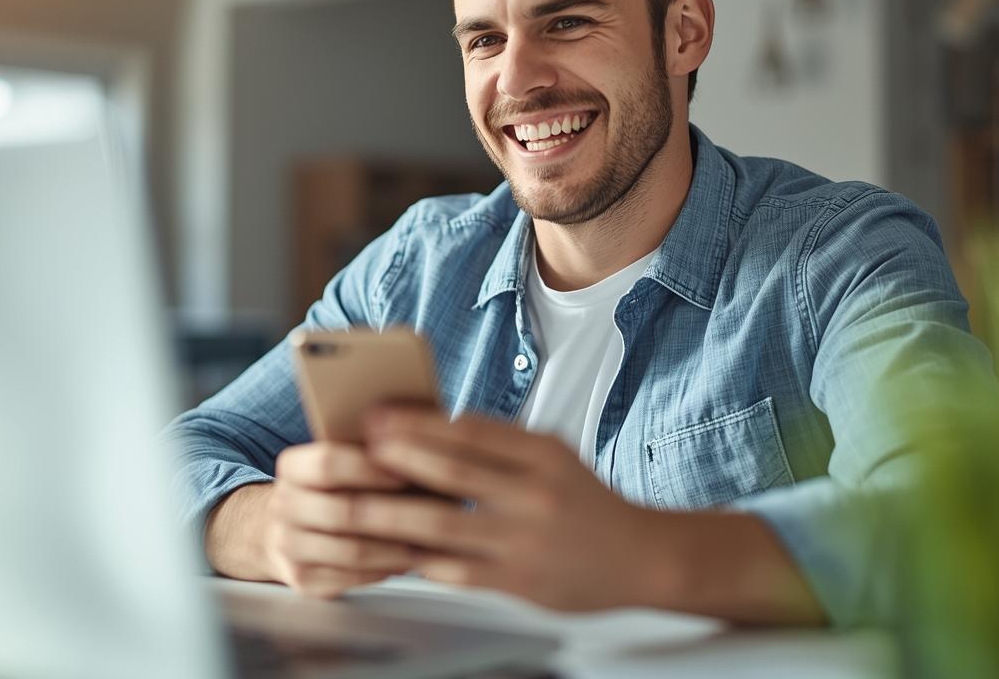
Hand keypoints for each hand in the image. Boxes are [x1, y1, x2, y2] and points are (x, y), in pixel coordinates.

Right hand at [214, 441, 421, 598]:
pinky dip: (384, 570)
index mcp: (292, 467)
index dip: (369, 468)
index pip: (327, 463)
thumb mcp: (343, 459)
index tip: (407, 471)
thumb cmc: (333, 489)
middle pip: (342, 511)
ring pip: (351, 551)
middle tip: (432, 515)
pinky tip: (406, 560)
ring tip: (427, 540)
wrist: (282, 529)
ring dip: (395, 548)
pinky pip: (350, 579)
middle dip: (392, 514)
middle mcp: (283, 506)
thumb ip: (374, 448)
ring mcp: (288, 546)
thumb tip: (421, 438)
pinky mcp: (301, 580)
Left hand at [357, 406, 650, 610]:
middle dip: (397, 461)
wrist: (642, 559)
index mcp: (543, 455)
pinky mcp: (517, 583)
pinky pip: (454, 570)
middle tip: (357, 451)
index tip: (381, 415)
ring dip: (393, 514)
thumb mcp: (553, 456)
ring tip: (356, 505)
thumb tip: (429, 428)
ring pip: (443, 526)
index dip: (419, 422)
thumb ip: (500, 444)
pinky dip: (417, 557)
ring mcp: (524, 542)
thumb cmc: (587, 502)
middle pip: (452, 473)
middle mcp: (534, 496)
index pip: (471, 431)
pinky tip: (389, 548)